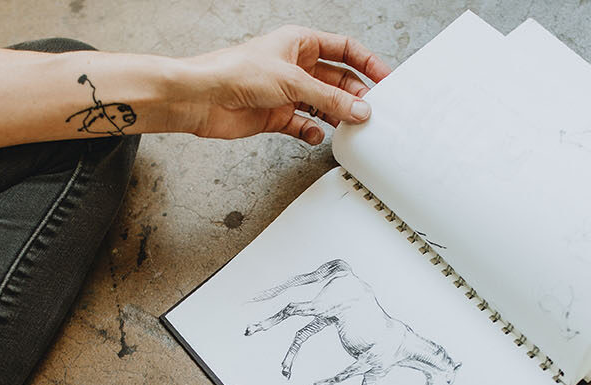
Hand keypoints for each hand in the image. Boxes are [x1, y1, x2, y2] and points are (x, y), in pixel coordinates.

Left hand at [180, 25, 391, 143]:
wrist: (205, 98)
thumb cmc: (237, 72)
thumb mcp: (292, 82)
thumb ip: (329, 99)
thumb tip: (359, 108)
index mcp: (301, 42)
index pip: (344, 49)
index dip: (367, 63)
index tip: (385, 79)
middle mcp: (296, 66)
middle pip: (337, 80)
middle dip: (354, 95)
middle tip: (370, 111)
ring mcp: (288, 92)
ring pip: (323, 105)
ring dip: (336, 116)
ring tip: (349, 127)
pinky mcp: (278, 116)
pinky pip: (305, 125)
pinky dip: (313, 132)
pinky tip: (317, 136)